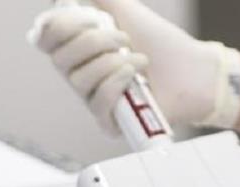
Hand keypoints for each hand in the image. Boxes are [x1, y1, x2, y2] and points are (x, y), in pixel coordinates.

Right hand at [31, 0, 239, 133]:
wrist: (193, 69)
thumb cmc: (162, 43)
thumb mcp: (125, 10)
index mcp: (78, 48)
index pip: (45, 39)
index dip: (59, 26)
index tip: (90, 18)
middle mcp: (81, 75)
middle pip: (59, 59)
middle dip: (94, 42)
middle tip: (124, 39)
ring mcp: (94, 99)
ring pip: (78, 81)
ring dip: (113, 63)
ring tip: (139, 60)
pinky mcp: (110, 121)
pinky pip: (97, 102)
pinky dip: (118, 82)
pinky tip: (138, 76)